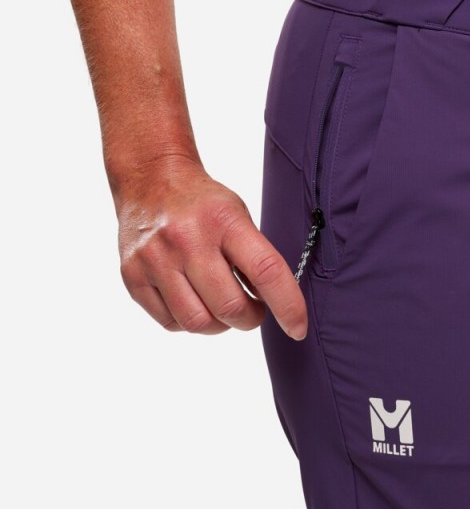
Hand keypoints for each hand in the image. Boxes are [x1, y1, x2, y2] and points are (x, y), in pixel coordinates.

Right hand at [114, 155, 306, 339]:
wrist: (150, 180)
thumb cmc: (204, 205)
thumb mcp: (238, 217)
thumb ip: (255, 259)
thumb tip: (275, 305)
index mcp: (224, 221)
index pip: (265, 271)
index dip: (287, 306)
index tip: (298, 328)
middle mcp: (187, 239)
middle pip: (229, 307)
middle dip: (250, 319)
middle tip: (252, 310)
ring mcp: (155, 259)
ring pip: (198, 323)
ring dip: (220, 325)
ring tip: (222, 307)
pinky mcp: (133, 276)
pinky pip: (170, 323)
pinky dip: (189, 323)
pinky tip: (194, 301)